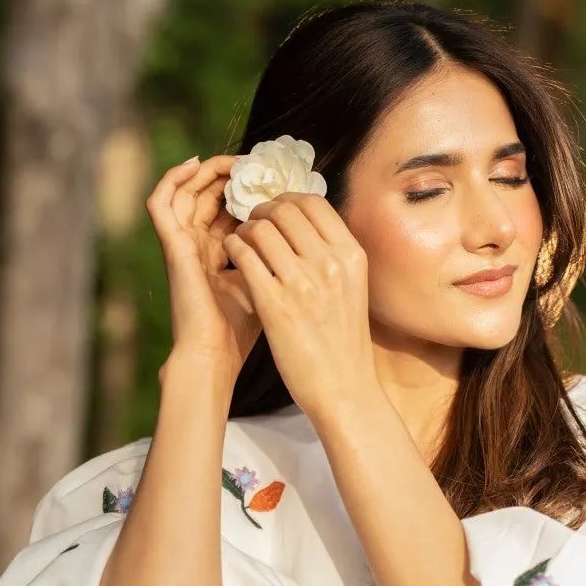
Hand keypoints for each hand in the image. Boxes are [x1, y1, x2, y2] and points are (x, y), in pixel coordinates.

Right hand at [146, 154, 258, 384]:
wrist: (216, 354)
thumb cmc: (244, 327)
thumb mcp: (270, 280)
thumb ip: (280, 255)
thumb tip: (311, 231)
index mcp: (217, 252)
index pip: (226, 207)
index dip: (244, 188)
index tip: (271, 174)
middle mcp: (197, 244)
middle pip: (206, 194)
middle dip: (229, 174)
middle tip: (254, 160)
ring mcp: (181, 243)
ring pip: (183, 190)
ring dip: (206, 170)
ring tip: (232, 159)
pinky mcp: (171, 245)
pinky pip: (161, 202)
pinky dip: (172, 178)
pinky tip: (195, 162)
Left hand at [221, 191, 376, 419]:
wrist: (343, 386)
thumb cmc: (344, 338)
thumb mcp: (352, 286)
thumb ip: (332, 253)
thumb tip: (304, 222)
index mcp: (351, 254)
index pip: (314, 202)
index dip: (287, 199)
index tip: (275, 210)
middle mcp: (330, 262)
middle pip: (285, 209)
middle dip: (262, 210)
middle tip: (253, 222)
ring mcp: (301, 282)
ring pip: (260, 229)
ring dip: (245, 229)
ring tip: (241, 242)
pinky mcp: (274, 304)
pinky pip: (244, 256)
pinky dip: (233, 248)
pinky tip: (233, 256)